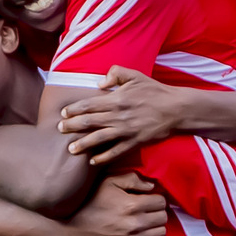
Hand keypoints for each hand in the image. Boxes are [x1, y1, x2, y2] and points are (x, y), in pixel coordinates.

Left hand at [58, 67, 186, 163]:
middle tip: (59, 129)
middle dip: (72, 126)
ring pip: (99, 138)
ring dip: (84, 144)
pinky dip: (104, 157)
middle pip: (90, 122)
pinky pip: (116, 152)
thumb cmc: (155, 91)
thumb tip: (99, 83)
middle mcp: (118, 116)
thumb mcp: (135, 75)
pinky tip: (93, 161)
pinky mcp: (134, 142)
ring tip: (71, 149)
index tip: (64, 113)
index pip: (90, 104)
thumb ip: (115, 74)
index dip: (74, 109)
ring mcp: (126, 130)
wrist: (175, 108)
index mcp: (116, 99)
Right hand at [68, 171, 166, 235]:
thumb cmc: (91, 202)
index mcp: (132, 205)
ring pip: (160, 232)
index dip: (155, 198)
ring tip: (144, 220)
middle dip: (157, 211)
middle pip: (163, 217)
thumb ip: (132, 179)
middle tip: (147, 209)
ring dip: (155, 225)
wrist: (74, 230)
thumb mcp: (108, 182)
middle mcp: (136, 224)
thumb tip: (152, 186)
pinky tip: (140, 232)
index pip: (161, 202)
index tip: (147, 198)